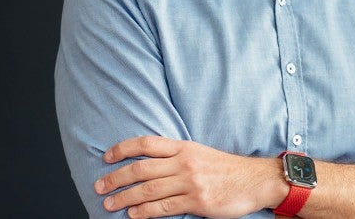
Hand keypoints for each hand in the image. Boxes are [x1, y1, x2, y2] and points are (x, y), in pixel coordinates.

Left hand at [95, 136, 284, 218]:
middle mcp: (184, 162)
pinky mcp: (198, 201)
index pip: (146, 144)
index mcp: (183, 147)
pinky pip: (164, 207)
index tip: (106, 157)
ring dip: (125, 198)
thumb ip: (175, 156)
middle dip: (116, 178)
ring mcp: (190, 182)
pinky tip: (133, 215)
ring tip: (109, 204)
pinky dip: (145, 211)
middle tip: (99, 186)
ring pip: (148, 190)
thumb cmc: (226, 168)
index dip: (122, 149)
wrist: (255, 180)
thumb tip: (147, 165)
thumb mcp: (199, 153)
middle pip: (141, 169)